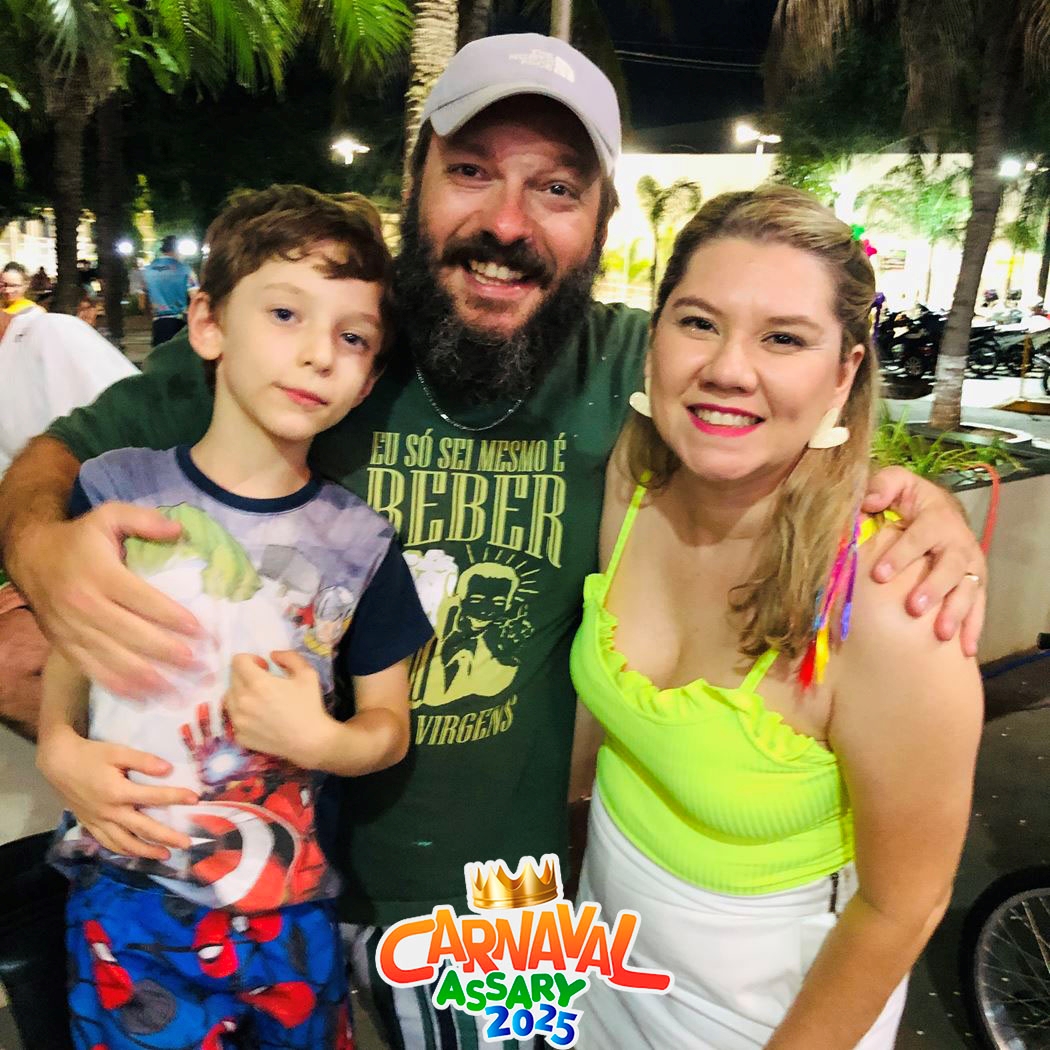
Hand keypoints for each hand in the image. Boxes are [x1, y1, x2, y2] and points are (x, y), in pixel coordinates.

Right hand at [15, 504, 201, 695]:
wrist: (30, 558)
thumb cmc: (79, 539)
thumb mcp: (109, 516)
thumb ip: (144, 520)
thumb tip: (178, 529)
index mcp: (100, 574)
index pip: (142, 600)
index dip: (172, 617)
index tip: (200, 631)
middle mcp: (85, 606)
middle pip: (132, 635)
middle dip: (169, 653)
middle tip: (201, 665)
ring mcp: (73, 630)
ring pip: (115, 660)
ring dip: (150, 678)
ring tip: (181, 689)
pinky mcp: (66, 647)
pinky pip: (95, 671)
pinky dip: (122, 687)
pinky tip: (147, 697)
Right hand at [37, 726, 196, 859]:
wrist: (58, 764)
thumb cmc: (90, 755)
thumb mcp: (117, 751)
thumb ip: (143, 761)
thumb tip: (168, 769)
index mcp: (118, 792)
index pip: (154, 797)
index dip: (176, 797)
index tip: (196, 799)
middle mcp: (110, 811)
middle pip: (143, 828)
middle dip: (166, 837)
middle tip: (186, 844)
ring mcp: (99, 822)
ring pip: (125, 843)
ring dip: (146, 851)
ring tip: (164, 855)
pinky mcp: (90, 825)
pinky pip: (109, 843)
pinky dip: (123, 851)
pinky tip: (135, 853)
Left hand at [223, 651, 333, 768]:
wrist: (310, 741)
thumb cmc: (309, 706)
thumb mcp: (307, 673)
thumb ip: (289, 657)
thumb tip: (273, 655)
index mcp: (257, 683)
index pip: (237, 661)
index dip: (251, 659)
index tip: (265, 668)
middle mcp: (242, 701)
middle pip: (232, 678)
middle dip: (246, 675)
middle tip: (264, 684)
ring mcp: (238, 721)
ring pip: (229, 698)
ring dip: (241, 694)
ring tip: (260, 701)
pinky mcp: (240, 736)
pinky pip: (234, 719)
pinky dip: (243, 715)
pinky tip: (260, 719)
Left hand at [863, 467, 985, 655]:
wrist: (939, 511)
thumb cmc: (910, 501)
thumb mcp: (897, 483)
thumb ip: (883, 485)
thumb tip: (869, 499)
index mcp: (936, 518)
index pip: (919, 537)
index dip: (900, 555)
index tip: (879, 575)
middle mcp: (958, 543)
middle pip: (949, 567)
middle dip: (933, 588)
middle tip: (914, 607)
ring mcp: (969, 566)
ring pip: (967, 589)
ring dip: (955, 612)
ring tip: (941, 633)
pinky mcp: (976, 584)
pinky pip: (978, 607)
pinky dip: (973, 628)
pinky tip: (964, 649)